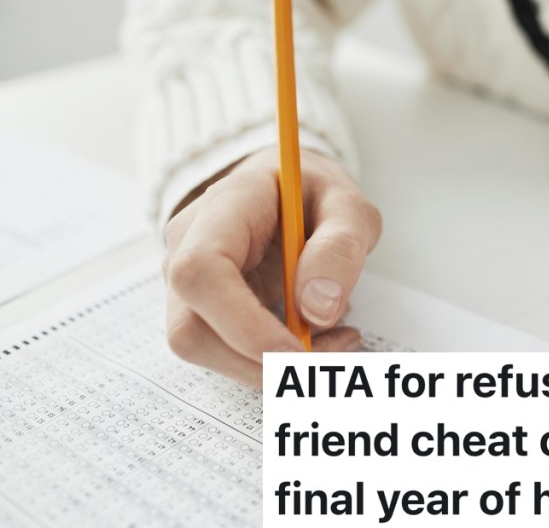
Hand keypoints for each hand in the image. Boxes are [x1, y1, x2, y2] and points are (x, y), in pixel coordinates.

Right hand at [163, 148, 381, 384]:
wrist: (293, 192)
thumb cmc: (317, 197)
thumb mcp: (350, 207)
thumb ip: (341, 248)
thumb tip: (317, 309)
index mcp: (224, 206)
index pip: (201, 271)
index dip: (242, 324)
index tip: (297, 351)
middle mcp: (187, 246)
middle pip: (192, 328)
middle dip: (263, 360)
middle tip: (335, 351)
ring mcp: (188, 284)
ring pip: (205, 350)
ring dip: (273, 367)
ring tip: (337, 339)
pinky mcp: (202, 311)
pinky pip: (225, 354)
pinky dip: (275, 363)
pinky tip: (320, 340)